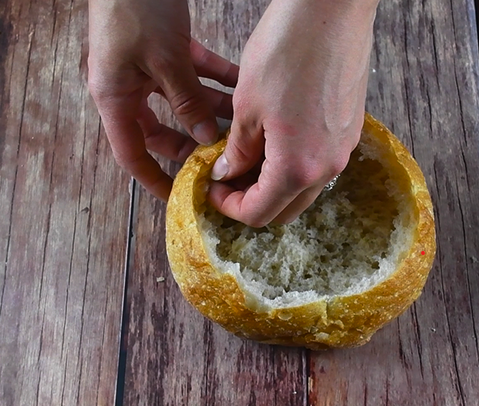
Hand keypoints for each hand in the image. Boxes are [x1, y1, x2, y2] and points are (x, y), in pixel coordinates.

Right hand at [88, 0, 238, 199]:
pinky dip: (215, 80)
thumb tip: (207, 138)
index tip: (181, 196)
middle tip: (224, 156)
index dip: (155, 180)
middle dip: (192, 143)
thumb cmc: (136, 9)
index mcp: (116, 99)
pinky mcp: (163, 50)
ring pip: (182, 102)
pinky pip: (192, 74)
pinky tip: (242, 86)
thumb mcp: (165, 62)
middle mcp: (129, 88)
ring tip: (244, 123)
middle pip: (161, 130)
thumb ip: (186, 102)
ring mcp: (147, 69)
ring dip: (211, 110)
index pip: (132, 155)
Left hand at [208, 0, 378, 226]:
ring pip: (303, 188)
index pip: (258, 213)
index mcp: (297, 169)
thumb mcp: (247, 105)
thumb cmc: (287, 52)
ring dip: (273, 184)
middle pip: (285, 210)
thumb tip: (228, 172)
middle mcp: (326, 169)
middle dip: (252, 201)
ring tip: (248, 156)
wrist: (334, 11)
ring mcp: (343, 150)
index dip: (229, 207)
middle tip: (227, 178)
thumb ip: (238, 149)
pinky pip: (318, 164)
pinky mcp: (349, 131)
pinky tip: (275, 138)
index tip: (212, 188)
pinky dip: (294, 165)